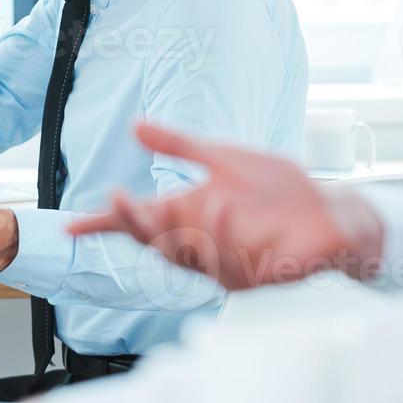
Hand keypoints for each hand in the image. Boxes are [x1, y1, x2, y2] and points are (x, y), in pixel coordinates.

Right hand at [66, 123, 386, 288]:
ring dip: (187, 231)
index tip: (70, 227)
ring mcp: (225, 263)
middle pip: (154, 243)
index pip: (138, 223)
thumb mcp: (224, 158)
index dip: (104, 226)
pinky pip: (230, 265)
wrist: (332, 211)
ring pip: (189, 257)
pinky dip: (226, 236)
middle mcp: (200, 242)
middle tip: (120, 203)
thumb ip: (180, 145)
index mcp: (189, 215)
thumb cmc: (280, 189)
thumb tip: (135, 125)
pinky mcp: (254, 277)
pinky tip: (228, 210)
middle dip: (135, 226)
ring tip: (192, 203)